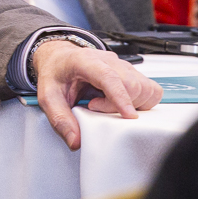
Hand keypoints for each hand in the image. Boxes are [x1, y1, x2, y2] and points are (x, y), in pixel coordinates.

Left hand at [33, 41, 161, 150]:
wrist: (60, 58)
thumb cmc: (56, 73)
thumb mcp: (47, 96)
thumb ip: (60, 118)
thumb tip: (75, 140)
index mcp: (85, 61)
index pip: (109, 76)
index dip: (120, 97)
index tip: (128, 116)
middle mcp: (108, 60)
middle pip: (131, 84)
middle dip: (118, 106)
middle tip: (95, 107)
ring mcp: (122, 65)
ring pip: (144, 88)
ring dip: (132, 104)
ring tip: (108, 105)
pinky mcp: (132, 73)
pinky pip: (150, 90)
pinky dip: (142, 102)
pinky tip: (122, 103)